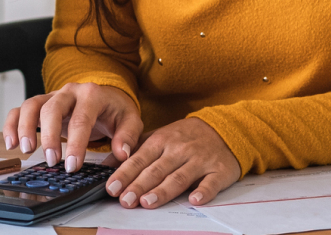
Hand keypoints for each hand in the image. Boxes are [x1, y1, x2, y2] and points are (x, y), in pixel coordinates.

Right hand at [2, 82, 142, 172]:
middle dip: (50, 137)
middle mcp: (69, 92)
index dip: (76, 143)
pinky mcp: (40, 104)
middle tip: (52, 161)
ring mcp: (52, 96)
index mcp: (92, 94)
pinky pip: (19, 109)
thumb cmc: (115, 110)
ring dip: (25, 128)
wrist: (106, 96)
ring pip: (31, 105)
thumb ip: (127, 136)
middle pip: (52, 108)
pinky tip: (11, 144)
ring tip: (27, 151)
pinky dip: (11, 124)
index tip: (73, 165)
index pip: (81, 118)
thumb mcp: (130, 120)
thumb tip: (121, 153)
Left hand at [105, 117, 241, 208]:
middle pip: (156, 170)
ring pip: (179, 177)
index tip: (111, 187)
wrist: (224, 128)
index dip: (125, 174)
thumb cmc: (185, 137)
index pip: (139, 159)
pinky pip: (211, 183)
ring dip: (163, 191)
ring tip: (147, 202)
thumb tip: (106, 164)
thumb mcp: (158, 137)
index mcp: (162, 141)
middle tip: (125, 200)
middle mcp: (179, 150)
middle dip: (139, 186)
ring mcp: (200, 160)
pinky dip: (203, 191)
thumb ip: (134, 150)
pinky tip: (194, 200)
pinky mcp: (219, 170)